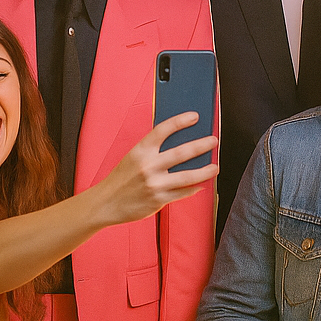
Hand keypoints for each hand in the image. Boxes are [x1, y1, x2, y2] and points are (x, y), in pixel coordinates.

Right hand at [96, 113, 217, 225]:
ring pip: (188, 176)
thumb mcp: (132, 158)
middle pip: (182, 152)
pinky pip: (182, 193)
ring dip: (205, 170)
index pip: (163, 130)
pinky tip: (200, 184)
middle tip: (213, 141)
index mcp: (140, 151)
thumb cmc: (121, 179)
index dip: (180, 121)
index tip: (194, 116)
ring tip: (215, 166)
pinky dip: (193, 188)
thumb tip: (179, 144)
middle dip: (201, 145)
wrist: (106, 203)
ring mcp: (154, 184)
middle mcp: (148, 166)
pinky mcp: (159, 200)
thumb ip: (152, 151)